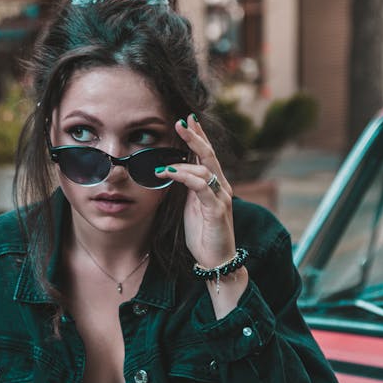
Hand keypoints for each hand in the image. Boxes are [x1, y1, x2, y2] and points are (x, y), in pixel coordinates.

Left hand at [158, 115, 235, 268]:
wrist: (217, 261)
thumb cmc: (203, 235)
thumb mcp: (191, 208)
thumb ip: (187, 190)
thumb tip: (174, 172)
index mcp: (215, 185)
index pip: (207, 155)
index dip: (199, 137)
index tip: (188, 121)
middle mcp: (221, 187)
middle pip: (209, 155)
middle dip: (195, 137)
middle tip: (181, 121)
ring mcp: (221, 197)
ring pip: (205, 168)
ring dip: (181, 162)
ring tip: (161, 164)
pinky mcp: (217, 209)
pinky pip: (200, 186)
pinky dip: (184, 176)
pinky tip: (169, 173)